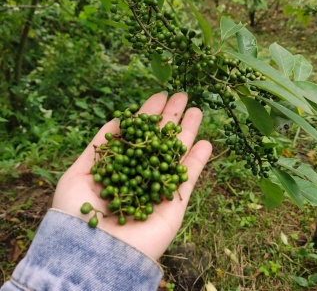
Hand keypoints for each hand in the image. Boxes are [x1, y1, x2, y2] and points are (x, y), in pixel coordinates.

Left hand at [52, 92, 211, 259]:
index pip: (138, 134)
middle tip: (182, 94)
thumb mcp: (80, 174)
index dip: (149, 114)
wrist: (94, 254)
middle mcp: (141, 172)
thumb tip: (117, 120)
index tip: (159, 96)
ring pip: (176, 154)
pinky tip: (205, 142)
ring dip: (187, 132)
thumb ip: (100, 146)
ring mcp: (159, 186)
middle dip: (170, 117)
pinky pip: (189, 178)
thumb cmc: (78, 214)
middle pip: (159, 140)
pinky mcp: (174, 203)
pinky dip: (198, 160)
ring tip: (196, 110)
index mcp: (121, 164)